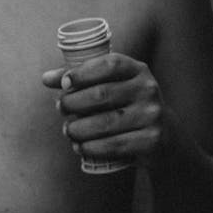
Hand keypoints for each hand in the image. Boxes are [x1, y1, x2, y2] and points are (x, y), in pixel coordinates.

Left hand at [42, 53, 165, 166]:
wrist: (166, 136)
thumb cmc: (128, 105)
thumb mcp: (113, 86)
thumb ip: (81, 79)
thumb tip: (46, 78)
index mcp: (137, 70)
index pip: (109, 64)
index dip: (83, 72)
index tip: (64, 83)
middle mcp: (148, 89)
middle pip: (101, 95)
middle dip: (73, 103)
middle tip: (61, 109)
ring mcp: (152, 115)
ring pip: (105, 123)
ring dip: (78, 129)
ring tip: (68, 131)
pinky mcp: (152, 140)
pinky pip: (114, 145)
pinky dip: (91, 148)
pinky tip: (80, 147)